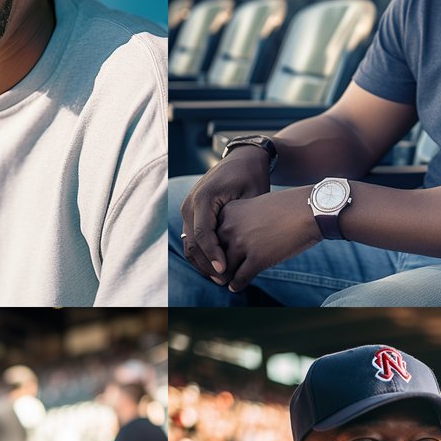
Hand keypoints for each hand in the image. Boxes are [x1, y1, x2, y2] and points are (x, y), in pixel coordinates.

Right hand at [179, 148, 271, 279]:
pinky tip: (217, 267)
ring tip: (220, 278)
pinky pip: (191, 238)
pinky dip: (201, 254)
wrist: (243, 158)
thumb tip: (241, 251)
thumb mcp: (253, 196)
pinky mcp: (191, 212)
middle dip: (207, 264)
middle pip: (192, 242)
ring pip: (189, 243)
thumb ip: (244, 221)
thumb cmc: (252, 176)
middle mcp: (190, 203)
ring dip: (202, 262)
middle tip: (223, 281)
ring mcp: (187, 208)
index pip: (203, 233)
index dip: (212, 255)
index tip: (225, 270)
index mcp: (204, 197)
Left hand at [216, 187, 320, 292]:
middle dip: (217, 265)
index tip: (214, 257)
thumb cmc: (287, 207)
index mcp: (229, 212)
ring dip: (226, 277)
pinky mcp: (256, 260)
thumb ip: (240, 221)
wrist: (310, 210)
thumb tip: (233, 242)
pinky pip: (239, 279)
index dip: (214, 248)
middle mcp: (230, 228)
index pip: (211, 236)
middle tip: (217, 274)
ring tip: (227, 282)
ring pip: (225, 269)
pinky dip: (237, 285)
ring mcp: (242, 245)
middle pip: (215, 254)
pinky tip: (237, 286)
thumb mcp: (255, 206)